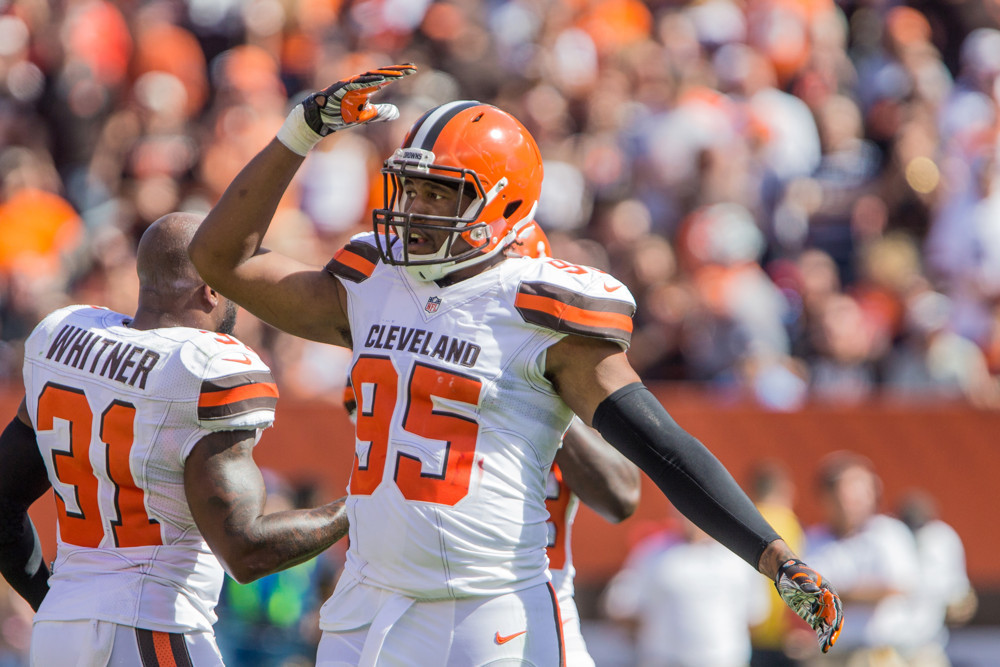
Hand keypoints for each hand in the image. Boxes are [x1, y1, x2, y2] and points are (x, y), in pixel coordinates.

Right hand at [277, 63, 416, 155]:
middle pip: (380, 74)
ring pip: (369, 77)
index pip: (385, 78)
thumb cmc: (341, 116)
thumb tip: (397, 112)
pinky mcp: (339, 90)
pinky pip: (354, 85)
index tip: (414, 70)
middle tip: (412, 68)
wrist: (319, 121)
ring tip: (398, 74)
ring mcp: (348, 85)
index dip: (399, 73)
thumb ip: (381, 113)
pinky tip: (379, 82)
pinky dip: (366, 83)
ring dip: (384, 75)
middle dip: (396, 71)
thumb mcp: (366, 116)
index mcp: (365, 88)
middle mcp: (358, 83)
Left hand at [774, 558, 843, 652]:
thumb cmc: (793, 573)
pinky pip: (820, 628)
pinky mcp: (814, 616)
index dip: (835, 615)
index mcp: (828, 590)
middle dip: (833, 629)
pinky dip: (822, 637)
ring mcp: (821, 610)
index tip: (835, 626)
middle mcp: (827, 602)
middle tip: (831, 640)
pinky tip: (823, 648)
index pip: (835, 604)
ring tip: (827, 647)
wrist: (786, 576)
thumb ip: (805, 583)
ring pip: (828, 625)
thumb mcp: (798, 576)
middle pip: (834, 617)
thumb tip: (814, 590)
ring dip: (828, 636)